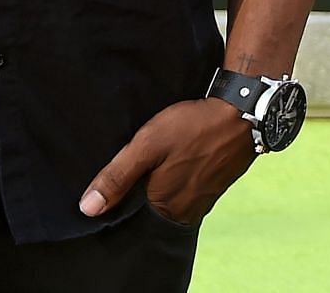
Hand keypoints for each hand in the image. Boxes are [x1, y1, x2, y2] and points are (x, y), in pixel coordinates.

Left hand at [80, 97, 255, 225]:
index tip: (113, 178)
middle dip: (138, 191)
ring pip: (167, 198)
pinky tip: (172, 159)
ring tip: (153, 160)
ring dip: (158, 183)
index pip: (130, 215)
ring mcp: (200, 201)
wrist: (242, 113)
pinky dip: (174, 178)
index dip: (118, 198)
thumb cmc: (193, 127)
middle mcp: (183, 213)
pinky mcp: (211, 187)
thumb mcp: (148, 145)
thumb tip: (87, 209)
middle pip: (149, 208)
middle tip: (135, 163)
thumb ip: (118, 176)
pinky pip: (184, 189)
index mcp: (165, 209)